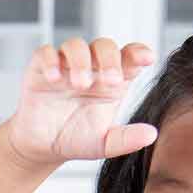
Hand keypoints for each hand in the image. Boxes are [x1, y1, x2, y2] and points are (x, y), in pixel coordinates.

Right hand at [5, 36, 157, 167]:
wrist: (42, 148)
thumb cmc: (75, 140)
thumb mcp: (104, 144)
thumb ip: (127, 139)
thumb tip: (151, 134)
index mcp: (112, 81)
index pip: (129, 56)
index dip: (139, 53)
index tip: (147, 59)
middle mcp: (90, 68)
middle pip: (104, 46)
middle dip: (110, 59)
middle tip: (110, 81)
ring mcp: (65, 66)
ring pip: (75, 45)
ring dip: (81, 60)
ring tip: (80, 84)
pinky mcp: (40, 69)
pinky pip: (45, 53)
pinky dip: (50, 60)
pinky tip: (54, 78)